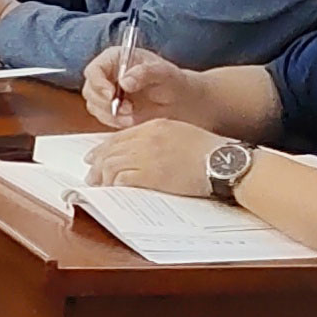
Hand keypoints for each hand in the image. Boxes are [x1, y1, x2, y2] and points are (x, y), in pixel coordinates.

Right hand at [82, 42, 195, 127]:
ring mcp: (107, 92)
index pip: (94, 70)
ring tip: (132, 114)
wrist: (180, 101)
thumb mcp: (164, 73)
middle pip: (90, 90)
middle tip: (127, 109)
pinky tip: (131, 119)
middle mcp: (107, 74)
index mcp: (115, 58)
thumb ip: (145, 73)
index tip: (111, 95)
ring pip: (94, 106)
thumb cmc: (173, 82)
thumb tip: (124, 81)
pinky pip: (103, 117)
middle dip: (105, 103)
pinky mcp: (110, 109)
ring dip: (110, 114)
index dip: (98, 83)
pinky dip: (115, 121)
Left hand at [85, 121, 226, 196]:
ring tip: (98, 185)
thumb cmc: (211, 152)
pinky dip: (113, 184)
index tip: (95, 156)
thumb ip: (160, 139)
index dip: (104, 148)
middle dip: (98, 164)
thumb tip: (144, 154)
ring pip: (112, 164)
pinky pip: (122, 178)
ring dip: (102, 176)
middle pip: (112, 150)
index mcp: (155, 126)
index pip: (121, 137)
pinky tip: (112, 190)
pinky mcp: (151, 174)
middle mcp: (147, 138)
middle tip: (91, 175)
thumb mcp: (182, 134)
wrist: (225, 162)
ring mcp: (147, 155)